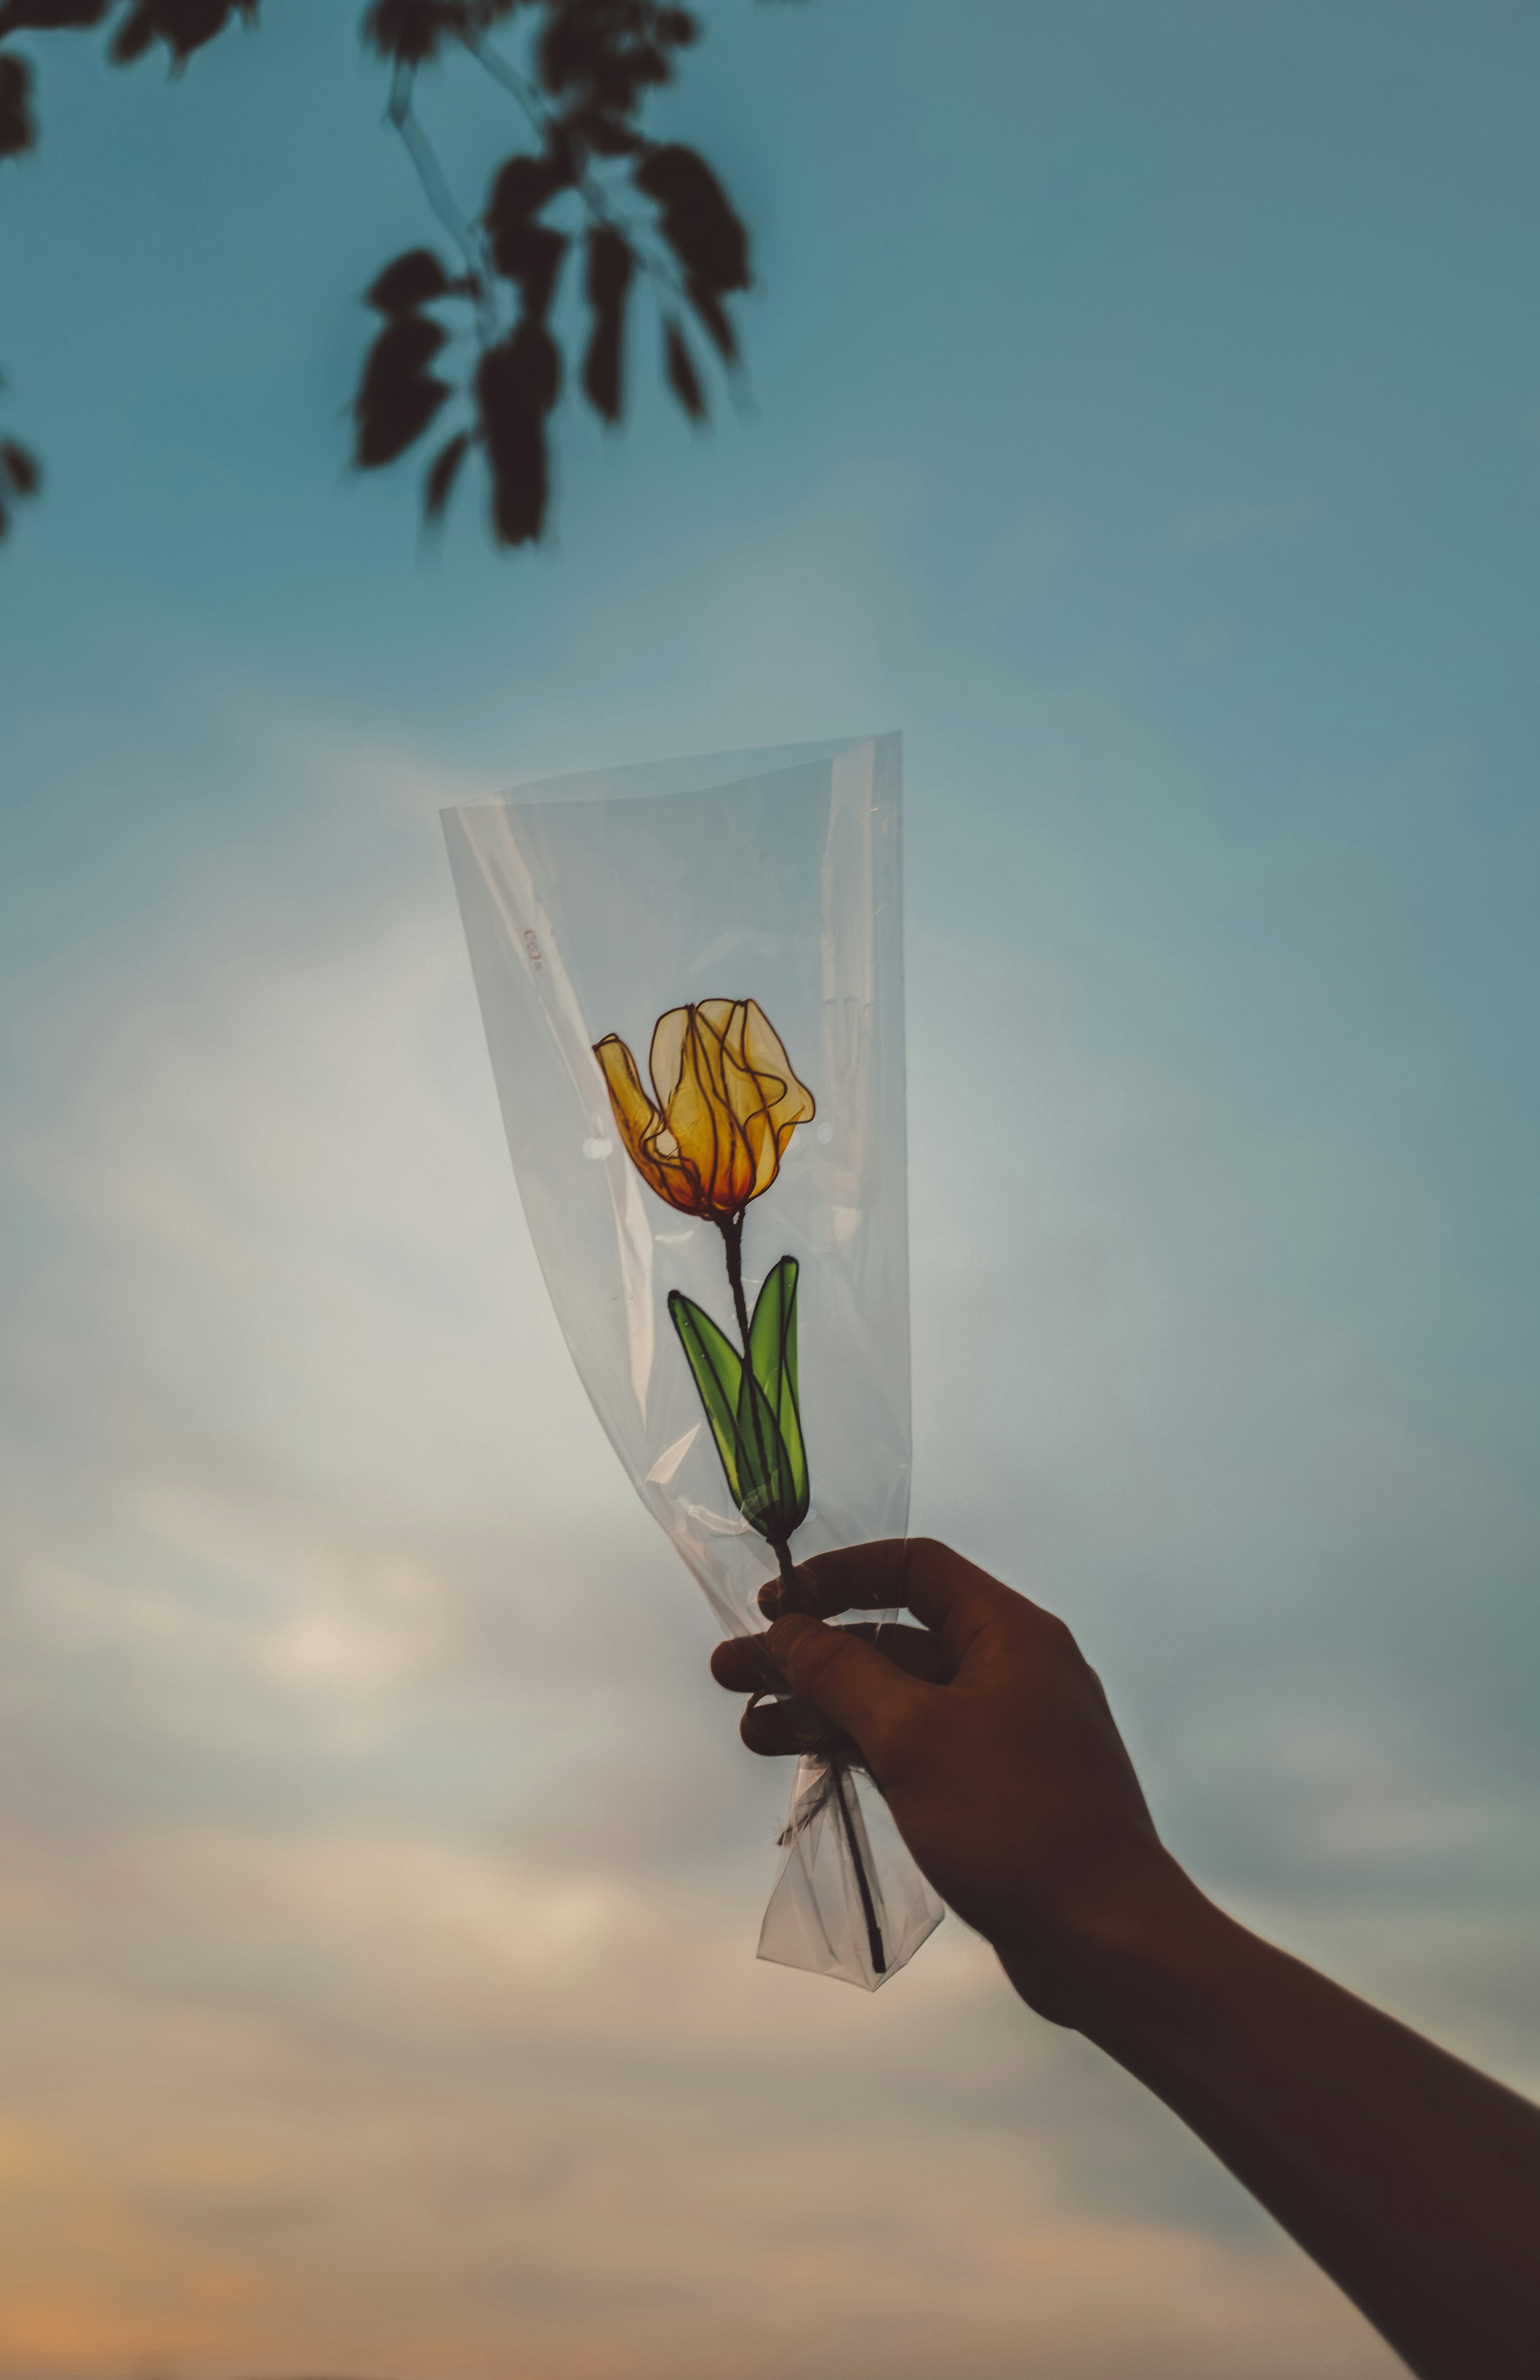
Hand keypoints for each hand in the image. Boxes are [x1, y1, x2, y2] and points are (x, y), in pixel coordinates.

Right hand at [710, 1537, 1196, 2024]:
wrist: (1105, 1938)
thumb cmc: (1014, 1818)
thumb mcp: (913, 1735)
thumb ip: (843, 1673)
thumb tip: (790, 1626)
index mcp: (1010, 1634)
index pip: (916, 1570)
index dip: (840, 1575)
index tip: (774, 1602)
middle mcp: (1011, 1671)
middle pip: (895, 1638)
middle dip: (812, 1653)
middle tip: (731, 1672)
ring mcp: (1004, 1734)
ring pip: (898, 1701)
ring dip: (824, 1707)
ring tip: (749, 1727)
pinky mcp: (994, 1791)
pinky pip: (915, 1748)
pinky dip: (861, 1749)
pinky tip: (802, 1761)